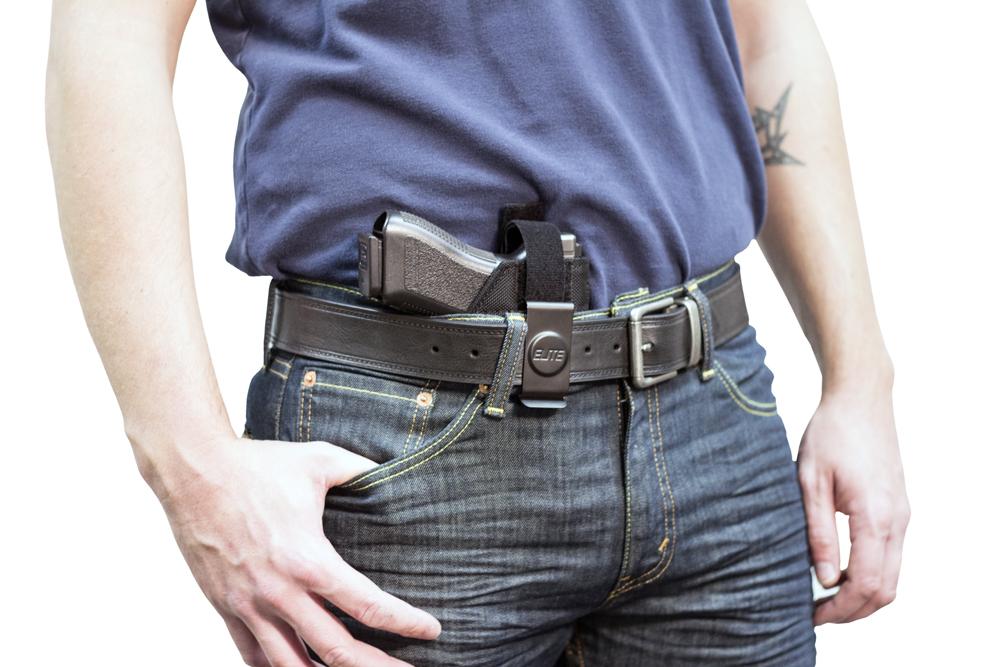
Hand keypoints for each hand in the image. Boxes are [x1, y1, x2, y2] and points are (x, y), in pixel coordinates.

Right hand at [151, 435, 439, 666]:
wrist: (194, 471)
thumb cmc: (257, 464)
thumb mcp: (320, 460)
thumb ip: (360, 470)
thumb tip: (390, 471)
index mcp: (308, 560)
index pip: (367, 606)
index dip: (405, 622)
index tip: (431, 630)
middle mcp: (280, 593)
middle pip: (338, 650)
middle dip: (379, 666)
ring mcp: (249, 606)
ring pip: (293, 666)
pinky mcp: (226, 609)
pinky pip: (253, 657)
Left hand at [796, 388, 909, 624]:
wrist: (861, 400)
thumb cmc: (831, 434)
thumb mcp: (810, 481)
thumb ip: (818, 532)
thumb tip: (823, 579)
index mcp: (875, 516)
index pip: (866, 584)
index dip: (839, 608)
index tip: (812, 614)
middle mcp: (897, 521)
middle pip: (886, 590)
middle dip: (852, 611)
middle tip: (817, 612)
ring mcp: (902, 516)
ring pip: (892, 577)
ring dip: (862, 595)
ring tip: (824, 594)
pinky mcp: (899, 510)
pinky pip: (890, 556)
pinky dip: (870, 574)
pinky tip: (839, 570)